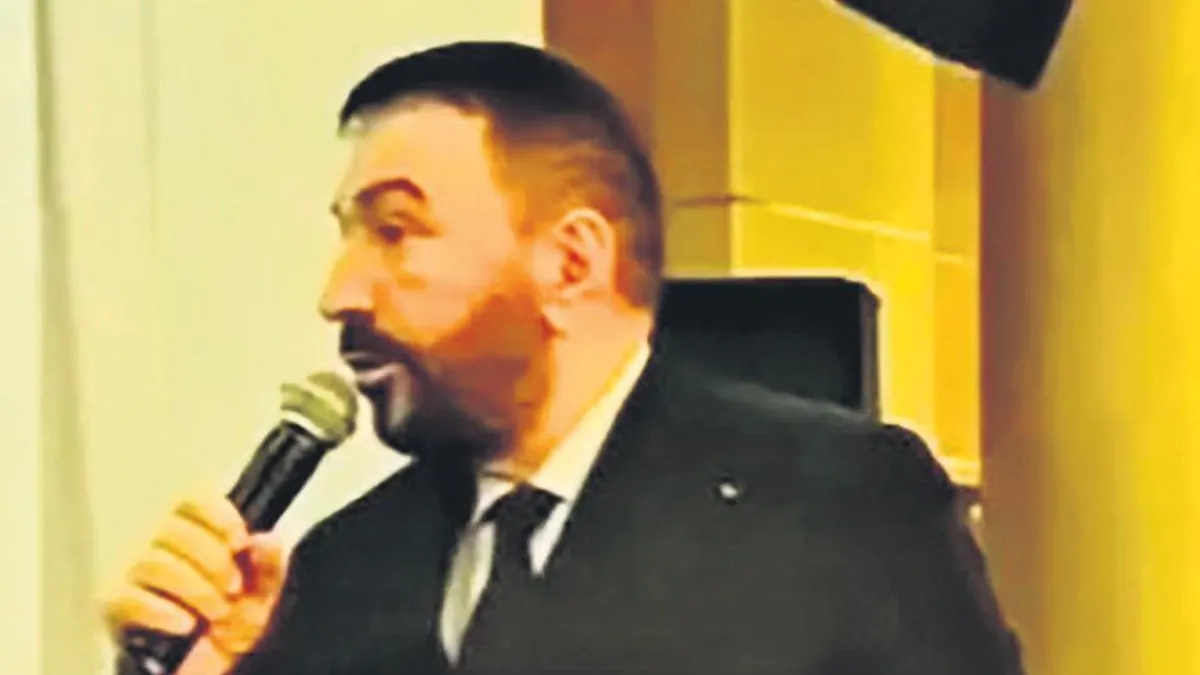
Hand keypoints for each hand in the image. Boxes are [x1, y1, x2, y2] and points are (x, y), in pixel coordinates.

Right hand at [101, 494, 287, 674]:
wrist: (212, 671)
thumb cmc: (233, 626)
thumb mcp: (261, 597)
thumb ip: (268, 566)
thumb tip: (267, 537)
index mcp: (197, 534)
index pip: (193, 499)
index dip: (218, 515)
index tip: (240, 542)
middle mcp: (160, 546)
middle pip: (172, 527)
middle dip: (211, 559)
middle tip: (233, 589)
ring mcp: (134, 575)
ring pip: (153, 561)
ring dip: (194, 588)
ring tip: (217, 613)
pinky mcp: (115, 607)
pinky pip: (126, 597)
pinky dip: (161, 610)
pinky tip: (185, 625)